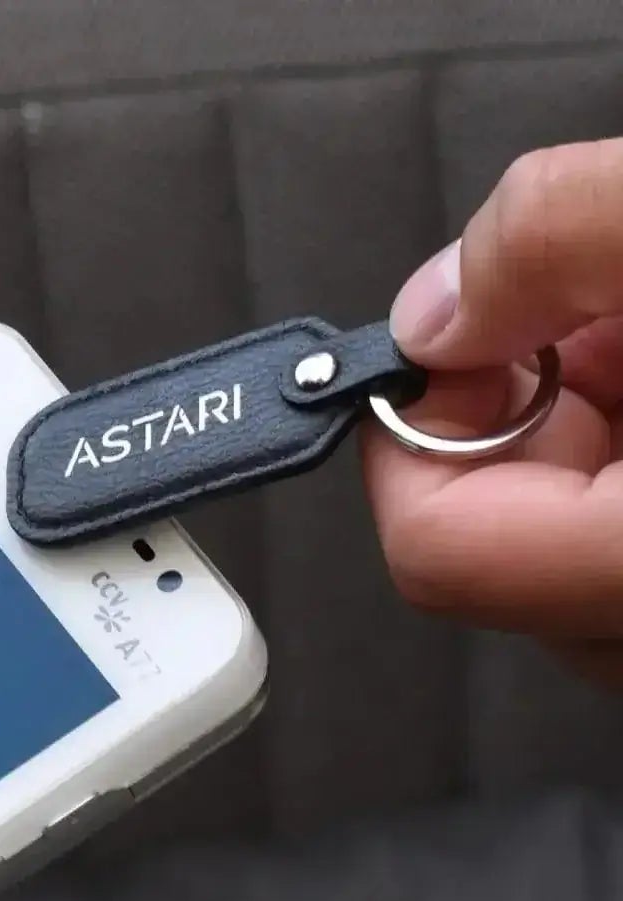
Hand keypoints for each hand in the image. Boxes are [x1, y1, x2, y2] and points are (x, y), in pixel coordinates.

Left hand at [361, 136, 622, 689]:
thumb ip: (562, 243)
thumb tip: (437, 308)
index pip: (437, 550)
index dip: (408, 438)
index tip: (444, 349)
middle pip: (490, 549)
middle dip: (514, 418)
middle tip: (592, 323)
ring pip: (554, 545)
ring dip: (582, 432)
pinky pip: (608, 540)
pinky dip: (622, 455)